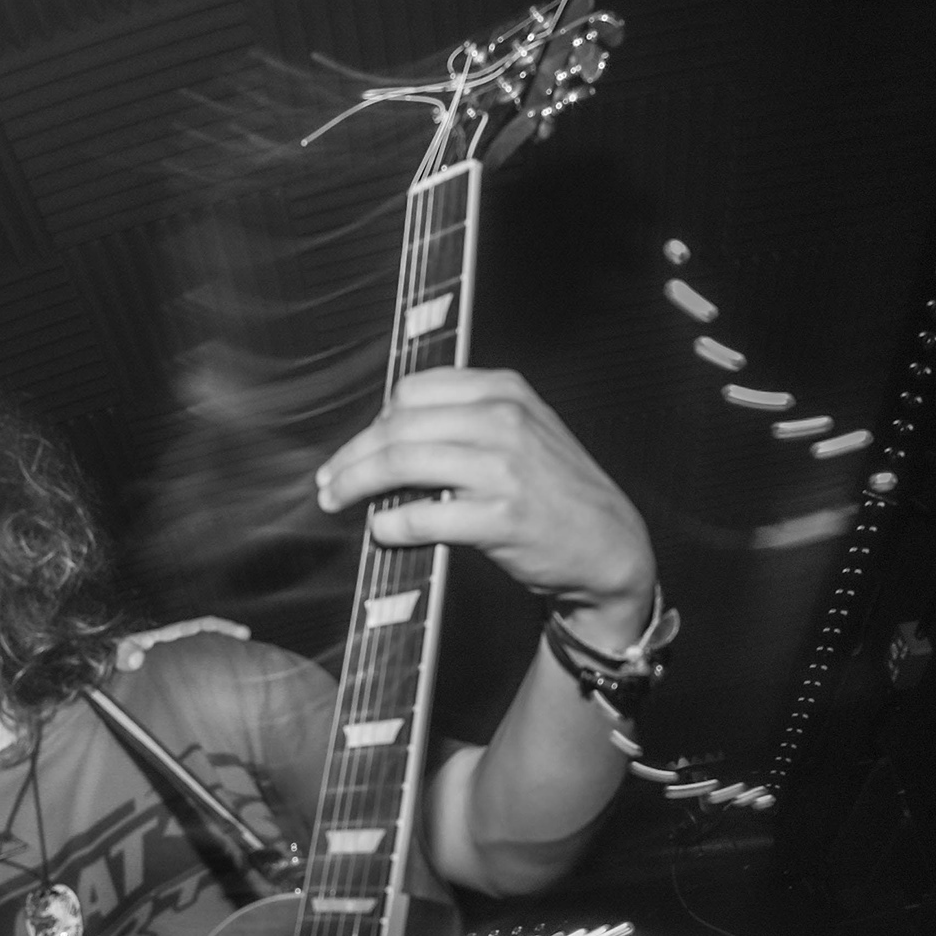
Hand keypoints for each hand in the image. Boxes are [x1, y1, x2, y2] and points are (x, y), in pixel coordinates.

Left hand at [111, 615, 250, 669]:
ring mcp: (177, 664)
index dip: (222, 627)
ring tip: (247, 675)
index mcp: (168, 638)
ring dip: (226, 663)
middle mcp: (176, 649)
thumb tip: (138, 657)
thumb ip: (125, 654)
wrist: (108, 675)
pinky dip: (214, 683)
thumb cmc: (114, 661)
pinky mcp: (175, 680)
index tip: (242, 634)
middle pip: (210, 641)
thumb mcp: (118, 655)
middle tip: (253, 654)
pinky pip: (200, 678)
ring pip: (208, 659)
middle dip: (231, 644)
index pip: (200, 627)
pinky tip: (224, 697)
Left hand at [314, 367, 653, 629]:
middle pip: (398, 426)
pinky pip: (425, 515)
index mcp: (504, 391)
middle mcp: (504, 420)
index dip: (373, 422)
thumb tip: (390, 433)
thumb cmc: (555, 491)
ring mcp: (504, 468)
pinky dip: (391, 523)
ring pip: (402, 462)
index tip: (355, 449)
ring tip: (337, 502)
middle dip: (352, 456)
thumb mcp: (522, 432)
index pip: (412, 392)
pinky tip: (381, 529)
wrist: (608, 544)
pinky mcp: (501, 517)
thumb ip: (465, 421)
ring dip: (356, 484)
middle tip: (328, 482)